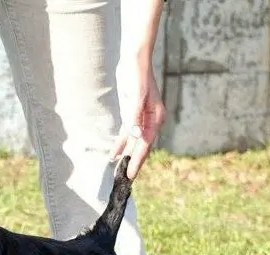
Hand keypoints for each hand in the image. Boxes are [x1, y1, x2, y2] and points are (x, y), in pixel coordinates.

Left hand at [110, 60, 165, 179]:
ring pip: (133, 143)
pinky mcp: (132, 114)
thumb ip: (134, 116)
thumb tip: (136, 135)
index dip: (137, 161)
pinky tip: (113, 155)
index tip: (130, 175)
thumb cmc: (137, 76)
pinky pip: (126, 134)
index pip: (145, 145)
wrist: (134, 60)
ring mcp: (141, 119)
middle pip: (141, 147)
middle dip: (133, 163)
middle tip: (123, 180)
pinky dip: (120, 144)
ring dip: (126, 156)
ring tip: (117, 171)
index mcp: (155, 118)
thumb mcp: (135, 96)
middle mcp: (150, 121)